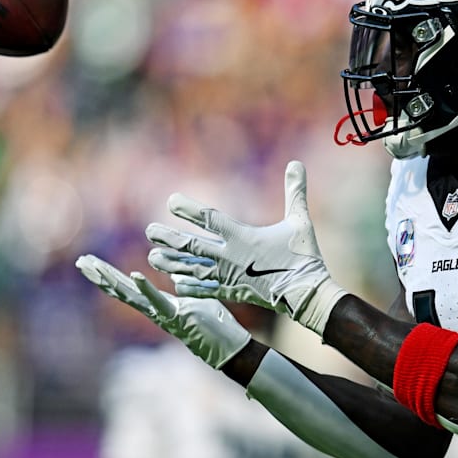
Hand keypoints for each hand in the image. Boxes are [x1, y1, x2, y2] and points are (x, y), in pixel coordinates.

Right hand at [75, 254, 249, 368]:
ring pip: (132, 296)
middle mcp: (155, 311)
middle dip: (100, 276)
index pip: (128, 288)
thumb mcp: (195, 299)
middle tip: (80, 261)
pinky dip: (146, 288)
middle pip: (121, 291)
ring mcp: (164, 315)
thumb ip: (182, 287)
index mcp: (158, 305)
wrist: (228, 348)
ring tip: (94, 267)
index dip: (109, 275)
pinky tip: (134, 275)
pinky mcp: (178, 316)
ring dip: (112, 280)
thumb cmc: (213, 324)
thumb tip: (174, 274)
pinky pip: (158, 301)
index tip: (91, 261)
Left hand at [144, 160, 346, 335]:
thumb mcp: (299, 220)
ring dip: (172, 263)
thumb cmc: (304, 255)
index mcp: (242, 237)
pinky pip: (207, 290)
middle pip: (192, 245)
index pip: (209, 219)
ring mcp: (230, 277)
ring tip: (152, 258)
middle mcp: (230, 257)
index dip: (189, 209)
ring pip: (193, 269)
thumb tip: (297, 163)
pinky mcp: (235, 293)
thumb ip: (295, 192)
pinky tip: (176, 286)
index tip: (171, 202)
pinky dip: (191, 288)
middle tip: (150, 230)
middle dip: (170, 237)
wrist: (307, 294)